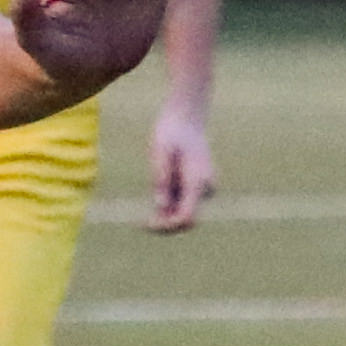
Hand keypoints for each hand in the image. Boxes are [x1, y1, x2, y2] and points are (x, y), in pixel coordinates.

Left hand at [145, 110, 218, 232]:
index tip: (146, 225)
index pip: (186, 216)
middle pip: (188, 220)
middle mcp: (205, 188)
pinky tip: (156, 197)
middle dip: (166, 224)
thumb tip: (160, 205)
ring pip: (185, 213)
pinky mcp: (198, 186)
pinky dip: (169, 207)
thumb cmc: (171, 132)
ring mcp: (204, 188)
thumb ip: (161, 177)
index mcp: (197, 180)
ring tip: (149, 198)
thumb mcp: (160, 151)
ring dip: (166, 214)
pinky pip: (184, 205)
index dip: (167, 226)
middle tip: (141, 223)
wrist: (186, 119)